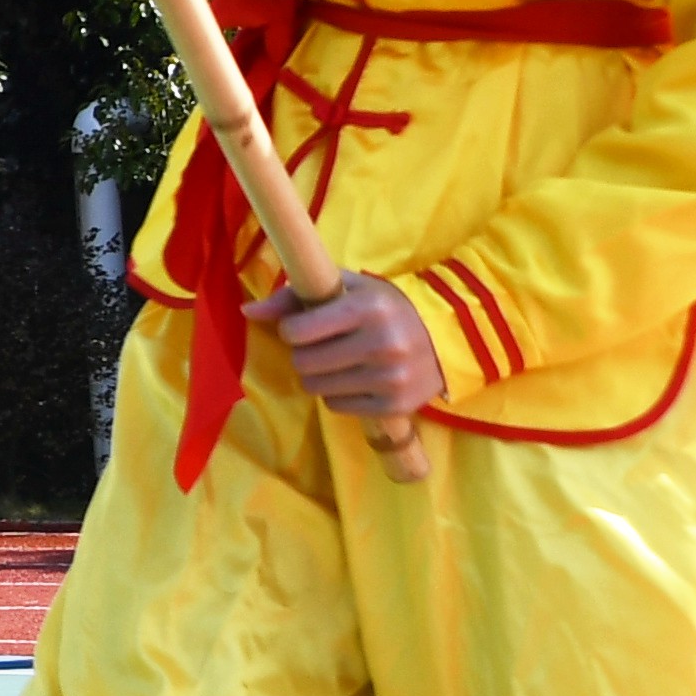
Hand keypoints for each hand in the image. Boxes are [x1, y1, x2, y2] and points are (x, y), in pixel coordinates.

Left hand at [257, 272, 444, 420]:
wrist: (448, 337)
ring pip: (316, 388)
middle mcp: (381, 344)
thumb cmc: (385, 307)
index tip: (303, 327)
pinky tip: (356, 379)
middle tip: (321, 347)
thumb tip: (247, 311)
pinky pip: (336, 407)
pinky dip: (338, 395)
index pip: (297, 331)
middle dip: (304, 355)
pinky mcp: (395, 406)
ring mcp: (390, 378)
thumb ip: (293, 295)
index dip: (291, 330)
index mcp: (366, 308)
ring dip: (318, 376)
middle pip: (303, 363)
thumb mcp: (347, 288)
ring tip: (339, 362)